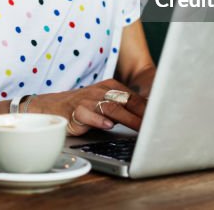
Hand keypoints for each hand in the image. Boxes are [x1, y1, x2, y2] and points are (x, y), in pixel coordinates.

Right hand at [29, 79, 147, 135]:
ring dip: (128, 118)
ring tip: (140, 127)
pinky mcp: (75, 111)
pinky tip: (108, 126)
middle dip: (143, 113)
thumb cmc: (81, 108)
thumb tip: (146, 119)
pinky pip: (88, 115)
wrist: (49, 107)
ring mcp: (87, 100)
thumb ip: (122, 109)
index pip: (135, 98)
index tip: (164, 118)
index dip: (150, 109)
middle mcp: (100, 91)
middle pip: (126, 101)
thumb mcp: (103, 104)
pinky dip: (99, 120)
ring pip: (111, 108)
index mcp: (110, 87)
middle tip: (157, 124)